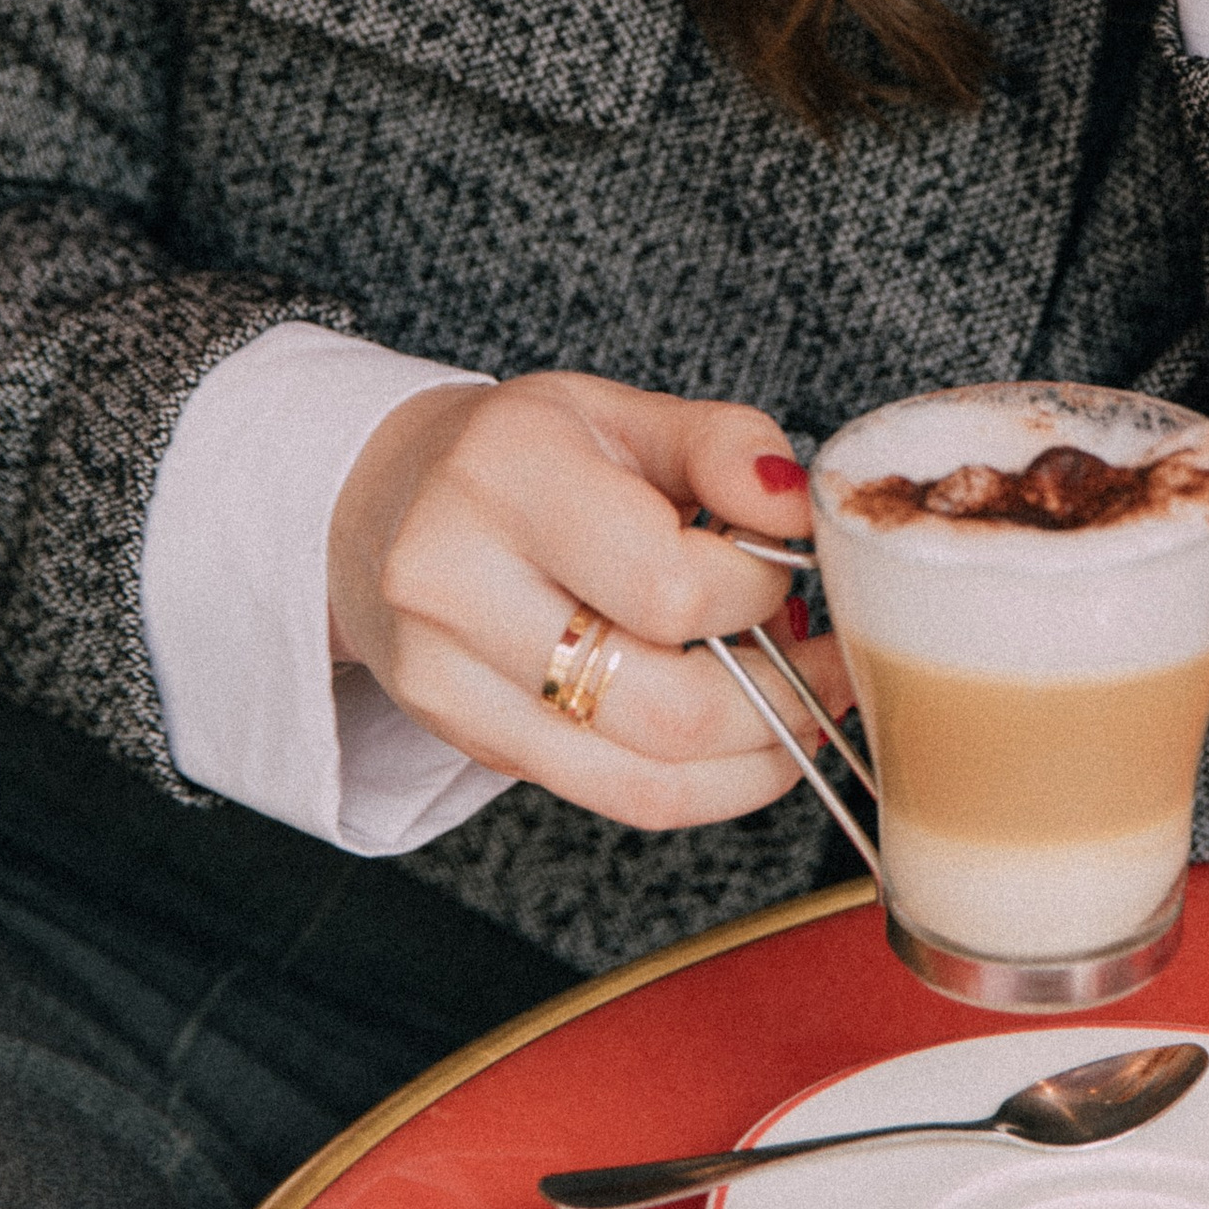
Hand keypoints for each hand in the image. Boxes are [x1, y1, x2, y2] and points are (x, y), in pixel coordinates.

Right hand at [327, 370, 855, 829]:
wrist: (381, 504)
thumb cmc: (520, 454)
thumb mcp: (621, 412)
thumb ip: (724, 446)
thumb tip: (799, 506)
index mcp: (505, 473)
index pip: (669, 585)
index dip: (758, 591)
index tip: (783, 568)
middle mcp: (454, 581)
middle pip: (664, 705)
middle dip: (781, 695)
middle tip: (828, 660)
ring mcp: (448, 676)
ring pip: (645, 775)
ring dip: (757, 754)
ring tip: (799, 703)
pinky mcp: (462, 739)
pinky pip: (614, 797)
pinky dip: (705, 784)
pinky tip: (743, 742)